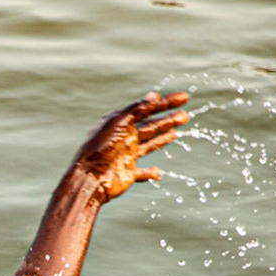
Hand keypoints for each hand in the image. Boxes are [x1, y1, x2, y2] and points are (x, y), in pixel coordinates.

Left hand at [72, 90, 189, 202]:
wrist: (90, 179)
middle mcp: (123, 138)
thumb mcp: (118, 124)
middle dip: (168, 120)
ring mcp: (126, 156)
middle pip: (150, 126)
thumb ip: (136, 110)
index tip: (184, 98)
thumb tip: (154, 96)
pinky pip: (141, 173)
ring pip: (148, 145)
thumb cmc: (100, 148)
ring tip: (176, 132)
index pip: (147, 109)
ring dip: (162, 139)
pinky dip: (150, 172)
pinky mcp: (127, 173)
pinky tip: (158, 172)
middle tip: (186, 115)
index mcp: (119, 124)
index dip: (166, 103)